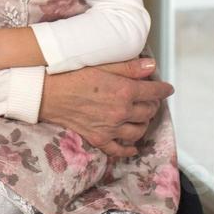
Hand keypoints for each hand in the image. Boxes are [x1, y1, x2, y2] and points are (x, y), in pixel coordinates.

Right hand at [38, 58, 172, 159]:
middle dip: (153, 104)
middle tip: (150, 98)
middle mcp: (121, 112)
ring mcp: (111, 128)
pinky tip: (133, 146)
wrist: (46, 93)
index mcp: (123, 91)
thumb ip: (128, 67)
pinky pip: (119, 149)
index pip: (153, 92)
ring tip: (142, 116)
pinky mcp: (99, 139)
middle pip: (148, 111)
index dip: (163, 89)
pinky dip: (129, 148)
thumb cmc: (70, 74)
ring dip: (144, 123)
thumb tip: (152, 67)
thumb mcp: (100, 64)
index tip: (167, 88)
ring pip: (139, 130)